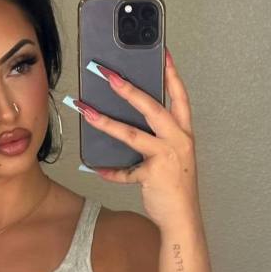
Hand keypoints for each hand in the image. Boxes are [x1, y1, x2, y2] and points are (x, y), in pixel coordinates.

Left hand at [71, 48, 199, 229]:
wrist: (183, 219)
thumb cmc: (177, 187)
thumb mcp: (173, 157)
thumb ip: (157, 139)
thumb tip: (128, 123)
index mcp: (184, 133)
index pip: (180, 96)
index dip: (172, 74)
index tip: (164, 52)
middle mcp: (178, 141)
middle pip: (152, 108)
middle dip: (128, 89)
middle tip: (107, 74)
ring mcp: (166, 157)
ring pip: (132, 134)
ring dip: (106, 121)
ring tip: (86, 109)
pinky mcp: (152, 175)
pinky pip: (124, 171)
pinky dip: (109, 171)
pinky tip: (94, 167)